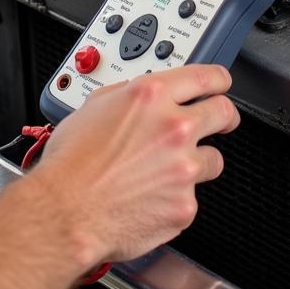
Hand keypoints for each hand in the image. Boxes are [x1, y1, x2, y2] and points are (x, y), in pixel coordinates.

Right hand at [30, 65, 238, 266]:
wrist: (65, 211)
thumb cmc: (71, 163)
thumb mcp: (94, 106)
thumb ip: (127, 94)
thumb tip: (139, 94)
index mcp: (151, 96)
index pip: (205, 76)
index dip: (218, 79)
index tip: (221, 85)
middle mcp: (174, 127)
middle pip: (224, 112)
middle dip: (224, 116)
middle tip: (221, 121)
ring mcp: (183, 167)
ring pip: (213, 159)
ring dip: (197, 161)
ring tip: (169, 170)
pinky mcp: (185, 204)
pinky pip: (191, 197)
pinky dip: (176, 198)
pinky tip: (151, 198)